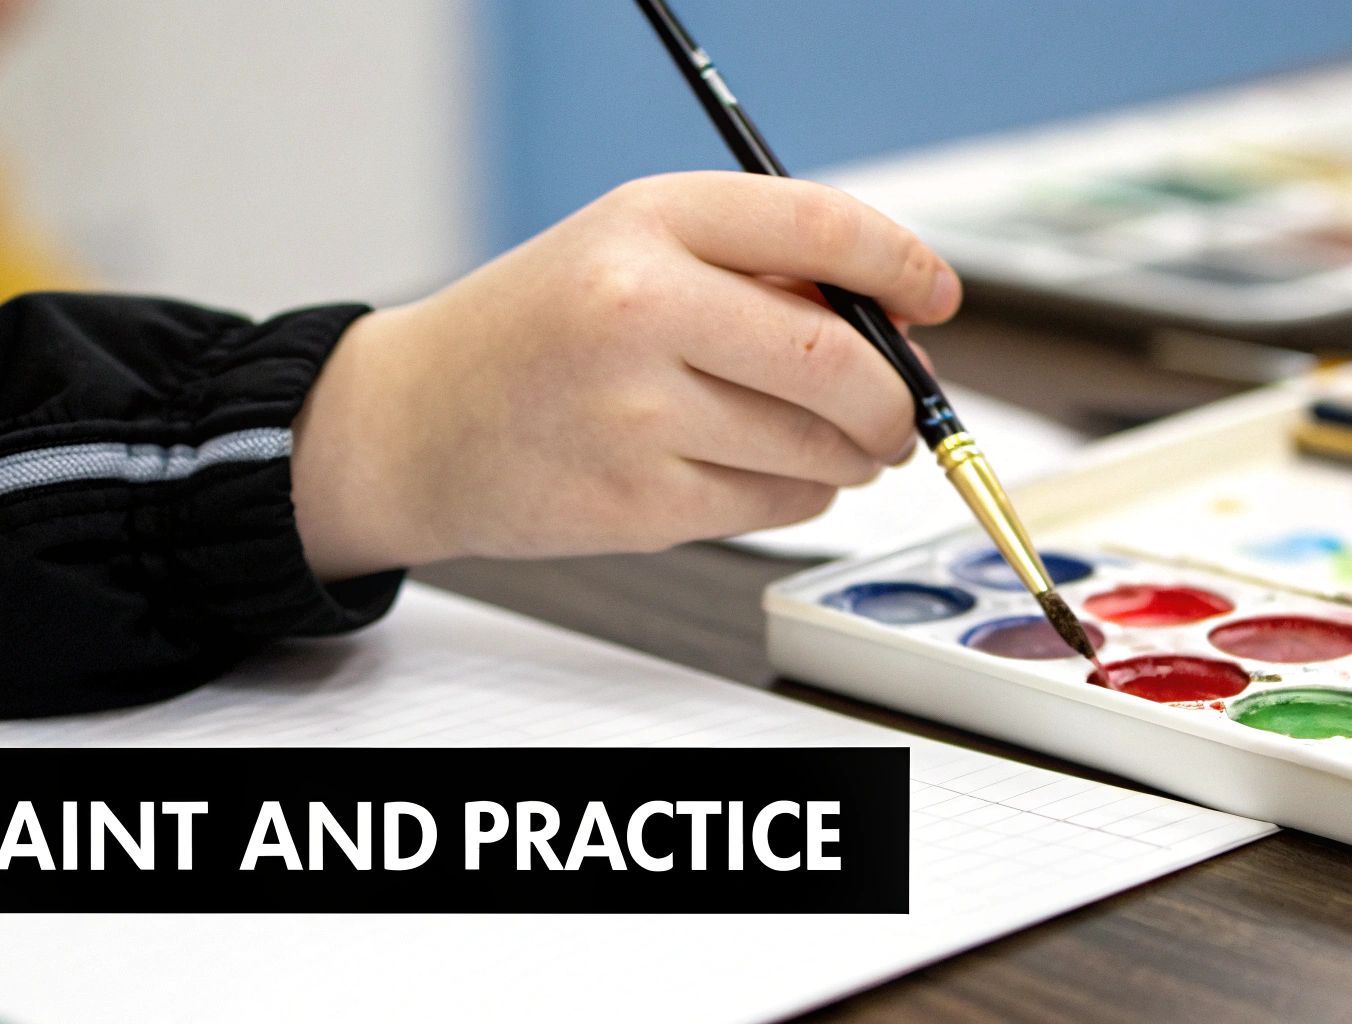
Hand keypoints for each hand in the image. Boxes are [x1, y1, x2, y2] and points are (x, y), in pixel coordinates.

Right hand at [291, 171, 961, 578]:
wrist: (415, 424)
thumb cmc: (535, 333)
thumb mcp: (628, 252)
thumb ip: (754, 271)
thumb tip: (896, 324)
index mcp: (646, 223)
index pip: (820, 227)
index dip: (904, 263)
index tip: (937, 296)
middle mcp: (640, 309)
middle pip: (836, 357)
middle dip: (895, 396)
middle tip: (901, 409)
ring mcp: (636, 414)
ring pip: (817, 446)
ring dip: (856, 453)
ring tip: (839, 443)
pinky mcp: (637, 504)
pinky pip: (775, 504)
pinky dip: (801, 494)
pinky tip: (765, 472)